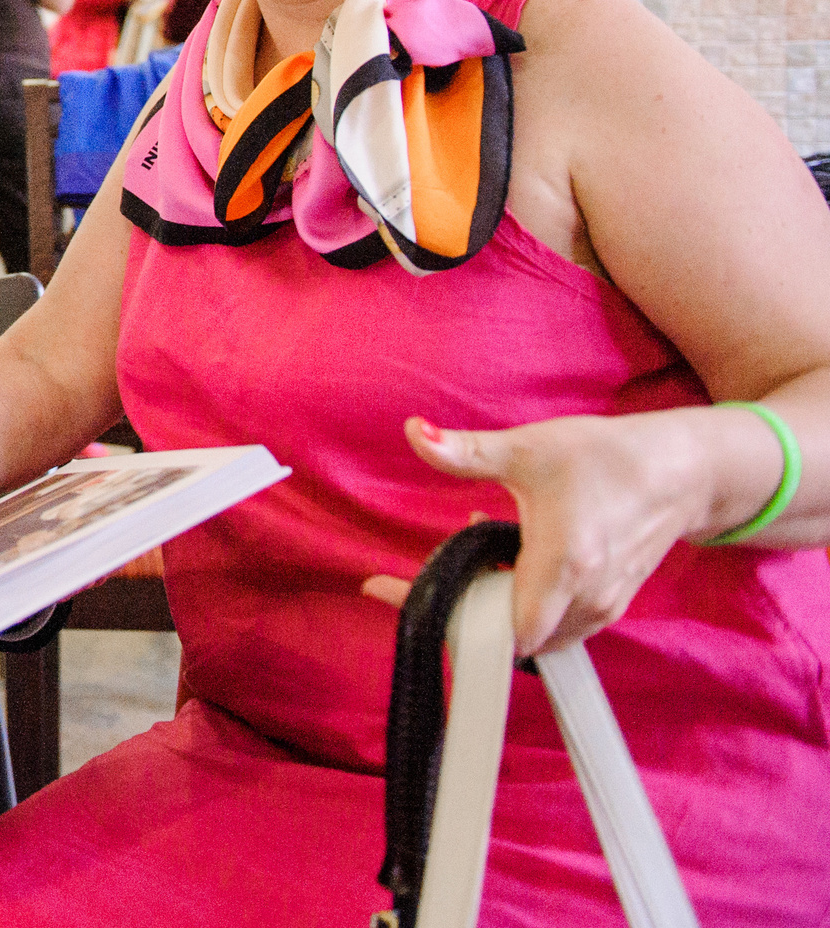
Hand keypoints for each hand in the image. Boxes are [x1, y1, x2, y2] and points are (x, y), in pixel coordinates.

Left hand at [357, 413, 713, 655]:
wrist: (682, 472)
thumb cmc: (606, 457)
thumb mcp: (528, 448)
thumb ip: (466, 451)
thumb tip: (415, 432)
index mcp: (563, 566)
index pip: (495, 626)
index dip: (440, 616)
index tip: (384, 591)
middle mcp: (585, 600)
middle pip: (503, 634)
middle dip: (464, 605)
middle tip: (441, 564)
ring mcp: (601, 610)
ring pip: (528, 632)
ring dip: (495, 603)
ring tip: (482, 549)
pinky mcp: (608, 608)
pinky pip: (553, 626)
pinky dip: (524, 604)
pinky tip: (515, 560)